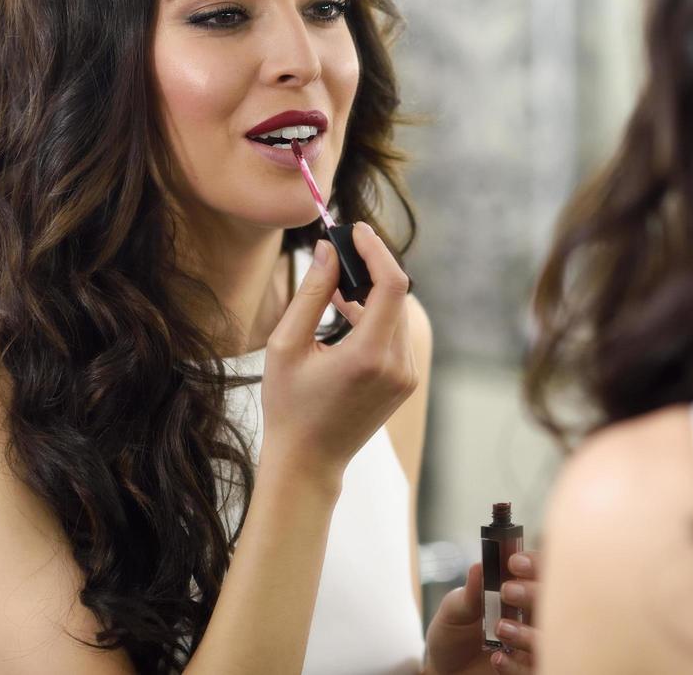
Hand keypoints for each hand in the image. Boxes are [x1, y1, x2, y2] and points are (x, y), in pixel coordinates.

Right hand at [260, 225, 416, 481]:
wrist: (308, 461)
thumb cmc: (289, 405)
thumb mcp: (286, 345)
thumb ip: (311, 293)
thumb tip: (328, 250)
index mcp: (370, 356)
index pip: (392, 285)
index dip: (376, 250)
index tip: (355, 230)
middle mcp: (398, 365)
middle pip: (396, 296)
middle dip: (371, 267)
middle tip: (339, 249)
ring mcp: (406, 376)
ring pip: (396, 314)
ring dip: (371, 293)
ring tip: (334, 284)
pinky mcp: (405, 382)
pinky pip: (395, 335)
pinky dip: (375, 317)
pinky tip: (345, 311)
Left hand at [425, 551, 538, 674]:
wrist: (445, 669)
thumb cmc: (453, 632)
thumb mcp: (454, 610)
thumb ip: (469, 593)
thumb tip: (479, 566)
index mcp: (518, 591)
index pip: (539, 571)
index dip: (533, 564)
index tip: (515, 563)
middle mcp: (531, 616)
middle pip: (552, 601)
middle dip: (533, 593)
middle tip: (507, 591)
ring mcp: (532, 644)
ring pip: (549, 638)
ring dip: (528, 633)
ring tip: (500, 629)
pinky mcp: (526, 669)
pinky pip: (534, 668)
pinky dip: (517, 665)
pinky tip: (496, 658)